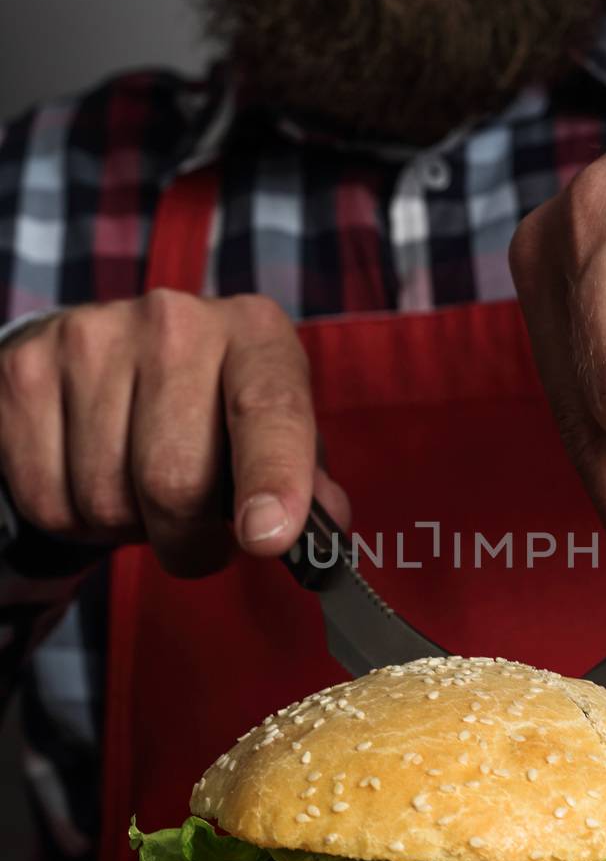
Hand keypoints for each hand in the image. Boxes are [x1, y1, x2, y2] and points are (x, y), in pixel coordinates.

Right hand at [0, 292, 349, 576]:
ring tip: (141, 492)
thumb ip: (306, 482)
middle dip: (189, 540)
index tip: (267, 536)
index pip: (268, 409)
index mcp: (254, 333)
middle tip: (196, 536)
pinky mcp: (25, 372)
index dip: (272, 478)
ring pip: (107, 500)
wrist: (105, 361)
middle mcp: (174, 321)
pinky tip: (92, 477)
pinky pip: (49, 499)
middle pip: (174, 480)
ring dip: (129, 528)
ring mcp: (90, 339)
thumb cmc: (208, 412)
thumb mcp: (272, 432)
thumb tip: (321, 531)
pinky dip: (74, 520)